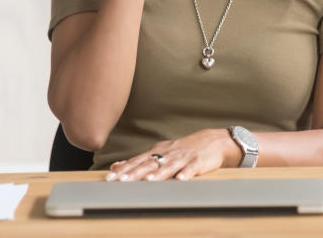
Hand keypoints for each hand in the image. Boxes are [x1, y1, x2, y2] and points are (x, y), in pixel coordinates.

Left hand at [105, 129, 241, 180]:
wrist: (211, 141)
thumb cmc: (183, 149)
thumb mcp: (161, 152)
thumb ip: (139, 160)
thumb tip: (116, 166)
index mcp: (158, 152)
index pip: (138, 160)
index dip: (124, 169)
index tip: (110, 176)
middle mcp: (168, 154)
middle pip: (149, 164)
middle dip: (134, 173)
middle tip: (121, 180)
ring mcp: (182, 158)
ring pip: (168, 167)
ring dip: (157, 174)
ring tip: (147, 180)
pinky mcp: (197, 163)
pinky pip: (190, 169)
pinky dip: (185, 174)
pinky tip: (179, 180)